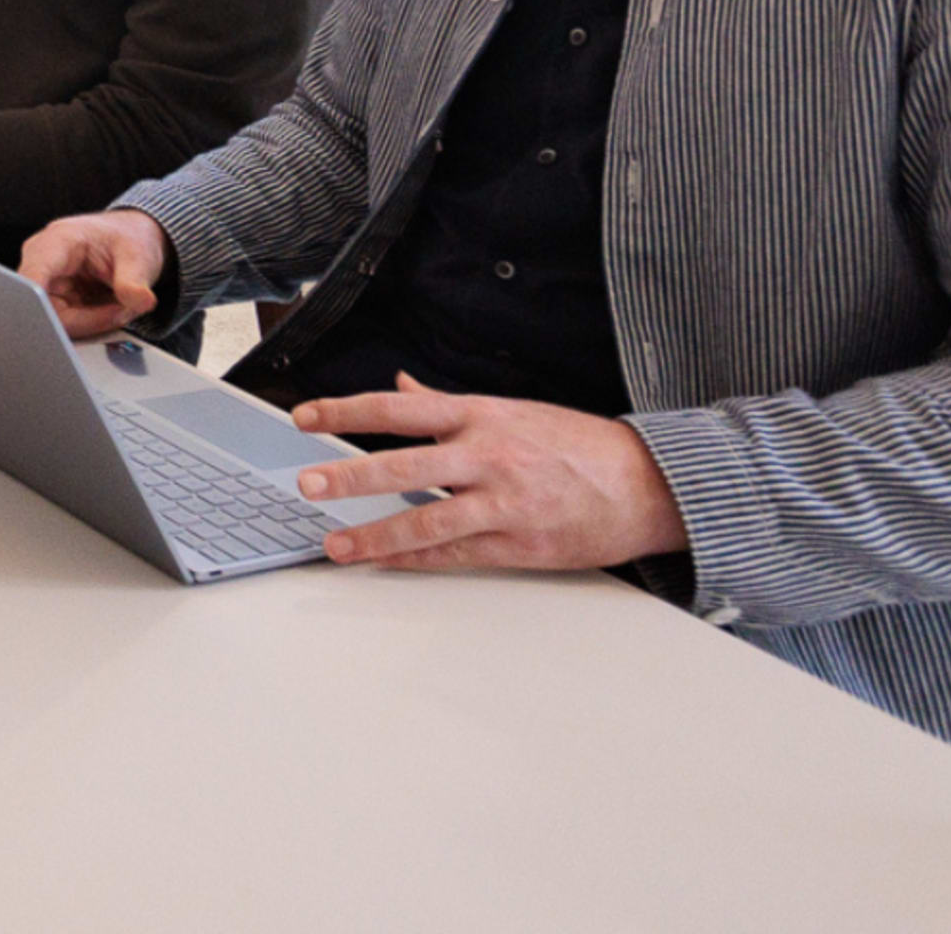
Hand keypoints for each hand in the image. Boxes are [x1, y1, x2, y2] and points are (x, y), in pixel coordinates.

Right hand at [17, 209, 167, 336]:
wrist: (132, 237)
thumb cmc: (127, 236)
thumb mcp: (138, 255)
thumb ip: (135, 282)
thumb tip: (141, 301)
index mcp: (55, 241)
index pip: (33, 278)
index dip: (37, 305)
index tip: (52, 327)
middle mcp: (42, 262)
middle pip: (46, 309)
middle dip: (87, 319)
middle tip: (120, 312)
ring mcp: (48, 283)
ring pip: (57, 321)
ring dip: (92, 322)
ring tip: (118, 307)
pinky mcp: (56, 300)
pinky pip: (68, 323)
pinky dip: (92, 323)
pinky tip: (108, 309)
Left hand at [286, 376, 690, 571]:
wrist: (645, 483)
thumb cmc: (577, 444)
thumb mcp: (510, 410)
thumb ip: (446, 404)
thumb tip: (399, 385)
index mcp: (481, 415)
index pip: (398, 409)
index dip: (346, 411)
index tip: (305, 416)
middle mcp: (487, 455)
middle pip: (405, 463)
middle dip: (351, 475)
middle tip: (307, 483)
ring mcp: (504, 502)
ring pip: (427, 518)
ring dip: (375, 534)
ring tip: (336, 545)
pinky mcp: (520, 543)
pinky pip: (457, 553)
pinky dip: (416, 560)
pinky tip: (385, 564)